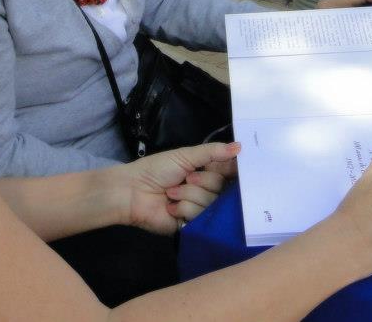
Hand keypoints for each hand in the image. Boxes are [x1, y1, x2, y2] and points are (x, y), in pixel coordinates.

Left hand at [115, 142, 240, 234]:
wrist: (132, 191)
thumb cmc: (156, 170)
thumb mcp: (184, 155)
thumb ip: (212, 152)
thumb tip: (240, 146)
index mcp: (204, 172)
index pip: (228, 172)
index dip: (231, 170)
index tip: (234, 167)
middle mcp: (204, 191)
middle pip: (221, 188)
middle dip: (202, 181)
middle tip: (185, 178)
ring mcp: (198, 209)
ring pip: (211, 203)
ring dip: (188, 195)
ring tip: (171, 193)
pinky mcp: (191, 225)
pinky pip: (200, 217)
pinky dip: (183, 209)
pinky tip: (170, 207)